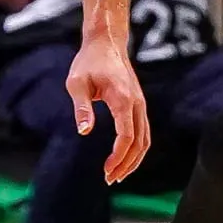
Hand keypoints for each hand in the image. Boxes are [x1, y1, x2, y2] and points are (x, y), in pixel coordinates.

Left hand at [65, 36, 150, 183]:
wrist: (106, 42)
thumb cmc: (88, 62)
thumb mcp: (77, 83)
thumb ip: (81, 107)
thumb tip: (83, 131)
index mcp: (122, 98)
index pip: (127, 135)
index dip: (118, 156)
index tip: (105, 170)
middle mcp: (136, 103)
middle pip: (139, 142)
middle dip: (126, 165)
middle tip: (109, 180)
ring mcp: (140, 104)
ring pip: (145, 139)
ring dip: (134, 160)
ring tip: (117, 175)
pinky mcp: (139, 105)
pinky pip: (143, 132)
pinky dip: (137, 149)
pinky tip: (124, 159)